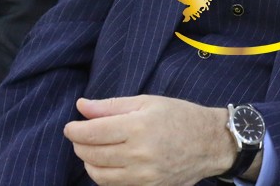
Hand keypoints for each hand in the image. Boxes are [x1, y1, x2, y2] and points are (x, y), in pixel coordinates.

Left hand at [64, 95, 237, 185]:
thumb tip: (82, 106)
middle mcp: (139, 154)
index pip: (93, 133)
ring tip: (92, 149)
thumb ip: (111, 106)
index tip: (70, 127)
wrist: (209, 143)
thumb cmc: (179, 117)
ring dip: (88, 161)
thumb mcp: (147, 102)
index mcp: (138, 127)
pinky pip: (114, 185)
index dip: (75, 130)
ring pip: (99, 174)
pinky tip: (107, 162)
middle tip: (80, 136)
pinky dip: (103, 174)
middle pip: (92, 154)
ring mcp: (143, 176)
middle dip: (79, 145)